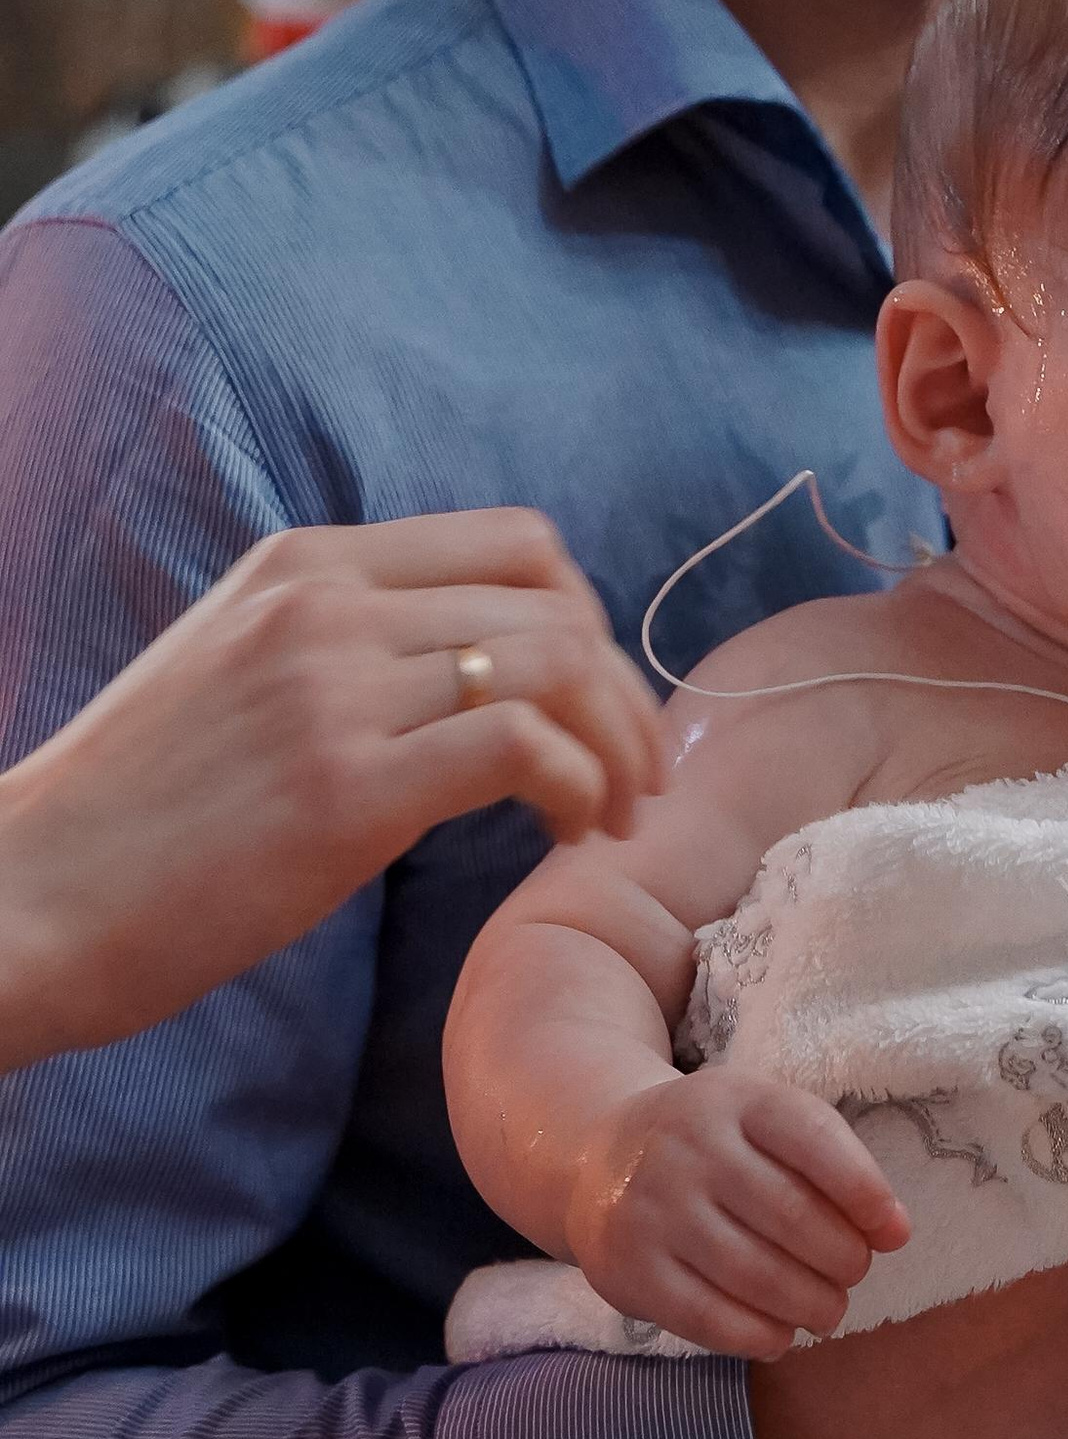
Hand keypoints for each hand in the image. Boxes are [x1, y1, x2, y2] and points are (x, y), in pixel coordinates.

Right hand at [0, 510, 666, 1068]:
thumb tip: (462, 680)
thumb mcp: (236, 676)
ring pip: (556, 667)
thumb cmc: (136, 815)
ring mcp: (335, 690)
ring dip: (617, 748)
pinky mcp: (347, 787)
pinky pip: (524, 749)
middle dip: (623, 696)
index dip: (589, 621)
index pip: (513, 543)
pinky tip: (566, 836)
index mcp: (304, 566)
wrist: (31, 895)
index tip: (598, 703)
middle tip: (636, 780)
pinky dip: (578, 788)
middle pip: (555, 605)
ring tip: (612, 819)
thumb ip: (341, 652)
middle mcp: (326, 606)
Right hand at [567, 1071, 911, 1358]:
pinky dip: (759, 1336)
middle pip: (792, 1216)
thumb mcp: (766, 1125)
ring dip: (811, 1305)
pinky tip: (780, 1335)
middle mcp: (689, 1147)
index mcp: (737, 1100)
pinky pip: (708, 1318)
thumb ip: (833, 1167)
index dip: (866, 1191)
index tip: (894, 1233)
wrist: (600, 1159)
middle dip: (844, 1260)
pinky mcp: (628, 1267)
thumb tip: (894, 1233)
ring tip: (827, 1310)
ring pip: (756, 1274)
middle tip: (853, 1276)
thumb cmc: (715, 1148)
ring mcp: (653, 1208)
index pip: (814, 1139)